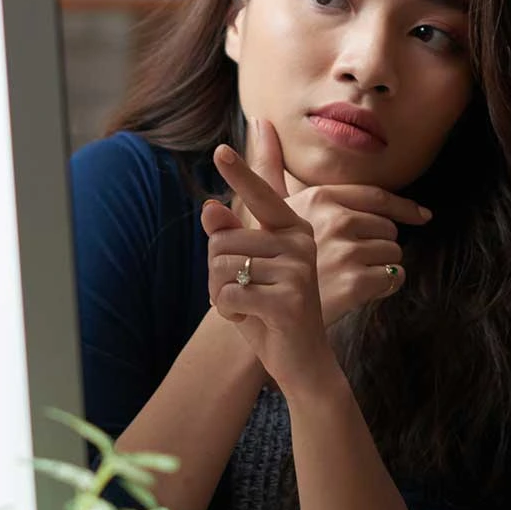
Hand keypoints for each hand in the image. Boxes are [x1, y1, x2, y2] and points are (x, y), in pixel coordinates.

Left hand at [201, 122, 335, 397]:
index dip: (241, 173)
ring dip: (220, 295)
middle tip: (239, 294)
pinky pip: (229, 294)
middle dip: (215, 274)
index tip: (221, 148)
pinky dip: (228, 312)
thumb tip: (208, 206)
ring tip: (248, 308)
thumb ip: (231, 236)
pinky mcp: (289, 299)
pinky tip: (251, 320)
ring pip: (222, 268)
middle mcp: (300, 242)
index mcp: (293, 229)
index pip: (262, 195)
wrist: (302, 361)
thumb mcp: (247, 270)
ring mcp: (298, 270)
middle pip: (222, 241)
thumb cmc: (271, 310)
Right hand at [230, 119, 425, 323]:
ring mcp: (345, 250)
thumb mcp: (265, 209)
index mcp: (319, 197)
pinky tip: (364, 291)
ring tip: (356, 275)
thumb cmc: (267, 260)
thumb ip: (267, 166)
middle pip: (389, 226)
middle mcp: (334, 219)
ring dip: (383, 266)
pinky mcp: (355, 283)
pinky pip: (394, 277)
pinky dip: (386, 286)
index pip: (377, 197)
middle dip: (382, 242)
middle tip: (359, 259)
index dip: (403, 208)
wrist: (265, 313)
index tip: (422, 215)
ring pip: (394, 252)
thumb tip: (261, 121)